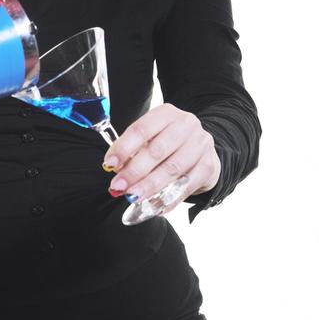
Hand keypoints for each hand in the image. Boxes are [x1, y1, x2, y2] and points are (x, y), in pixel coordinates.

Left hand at [102, 104, 220, 211]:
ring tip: (133, 197)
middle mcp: (186, 125)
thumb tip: (114, 169)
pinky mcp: (208, 166)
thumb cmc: (169, 142)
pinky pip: (186, 186)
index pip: (142, 129)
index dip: (124, 148)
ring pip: (172, 169)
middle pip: (157, 150)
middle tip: (119, 186)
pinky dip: (169, 199)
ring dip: (149, 186)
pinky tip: (155, 206)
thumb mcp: (151, 137)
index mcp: (167, 113)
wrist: (202, 147)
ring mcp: (200, 145)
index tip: (109, 165)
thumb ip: (132, 150)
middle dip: (134, 171)